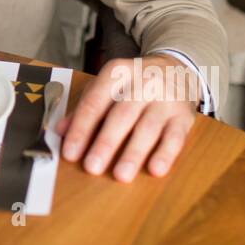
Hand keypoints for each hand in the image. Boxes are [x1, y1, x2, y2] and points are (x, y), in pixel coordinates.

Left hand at [54, 54, 199, 181]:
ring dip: (133, 153)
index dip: (81, 128)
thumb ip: (85, 107)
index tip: (70, 153)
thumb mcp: (108, 86)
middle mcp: (143, 82)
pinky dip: (165, 154)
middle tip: (91, 167)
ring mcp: (166, 99)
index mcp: (117, 72)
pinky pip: (175, 137)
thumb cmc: (134, 83)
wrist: (177, 69)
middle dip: (105, 142)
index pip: (95, 102)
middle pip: (121, 115)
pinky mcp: (184, 116)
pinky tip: (155, 169)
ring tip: (121, 175)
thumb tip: (60, 130)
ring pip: (148, 127)